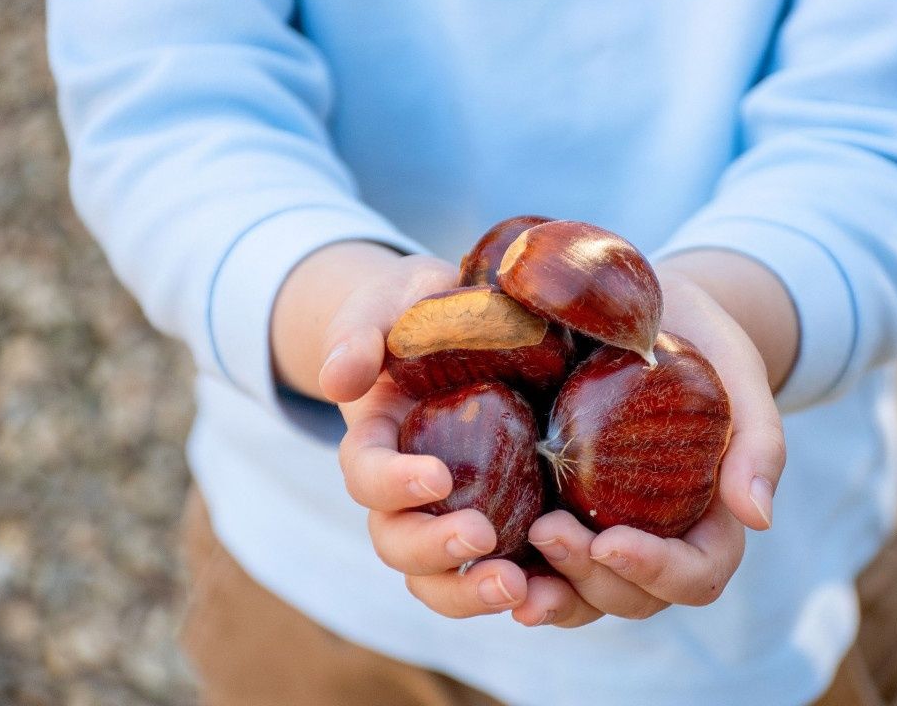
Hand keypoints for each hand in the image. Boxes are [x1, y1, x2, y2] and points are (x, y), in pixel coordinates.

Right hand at [271, 242, 528, 616]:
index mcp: (377, 443)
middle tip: (482, 539)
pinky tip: (557, 592)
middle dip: (433, 552)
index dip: (393, 485)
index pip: (366, 476)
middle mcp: (407, 494)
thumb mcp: (389, 304)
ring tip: (520, 590)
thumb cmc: (422, 310)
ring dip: (472, 593)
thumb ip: (360, 333)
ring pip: (441, 581)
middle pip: (398, 545)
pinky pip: (504, 573)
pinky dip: (525, 593)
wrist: (467, 323)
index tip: (438, 477)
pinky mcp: (505, 523)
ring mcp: (453, 515)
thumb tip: (339, 380)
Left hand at [511, 262, 790, 626]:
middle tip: (547, 532)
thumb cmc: (701, 338)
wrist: (643, 307)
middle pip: (632, 597)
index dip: (657, 571)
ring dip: (548, 595)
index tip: (611, 540)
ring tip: (504, 573)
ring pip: (581, 597)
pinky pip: (537, 565)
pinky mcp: (555, 511)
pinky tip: (479, 560)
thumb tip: (759, 517)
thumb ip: (758, 439)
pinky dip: (513, 572)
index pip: (696, 575)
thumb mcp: (738, 372)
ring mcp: (602, 532)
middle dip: (591, 579)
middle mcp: (656, 540)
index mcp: (709, 520)